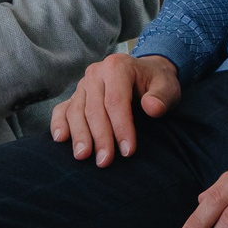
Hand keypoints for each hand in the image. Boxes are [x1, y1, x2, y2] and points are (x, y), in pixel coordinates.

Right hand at [51, 52, 178, 165]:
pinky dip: (59, 124)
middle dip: (100, 137)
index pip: (116, 101)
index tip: (128, 151)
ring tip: (83, 156)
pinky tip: (60, 139)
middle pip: (94, 108)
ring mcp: (83, 85)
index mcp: (117, 66)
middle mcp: (96, 73)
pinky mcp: (75, 96)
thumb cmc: (156, 83)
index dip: (121, 127)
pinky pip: (62, 109)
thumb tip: (152, 107)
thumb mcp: (168, 86)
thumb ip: (162, 97)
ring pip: (76, 111)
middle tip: (105, 161)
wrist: (145, 73)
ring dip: (79, 135)